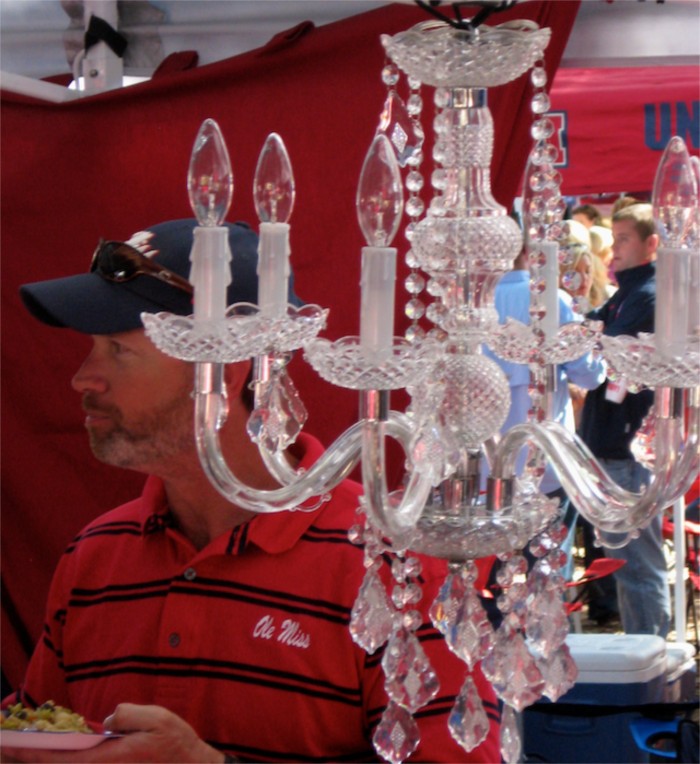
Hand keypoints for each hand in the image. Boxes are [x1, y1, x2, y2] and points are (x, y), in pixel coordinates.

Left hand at [0, 704, 224, 762]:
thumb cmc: (176, 747)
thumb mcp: (158, 719)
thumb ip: (127, 714)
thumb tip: (107, 722)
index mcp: (108, 761)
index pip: (61, 759)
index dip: (32, 753)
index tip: (11, 746)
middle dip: (30, 761)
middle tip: (7, 751)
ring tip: (24, 755)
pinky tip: (59, 758)